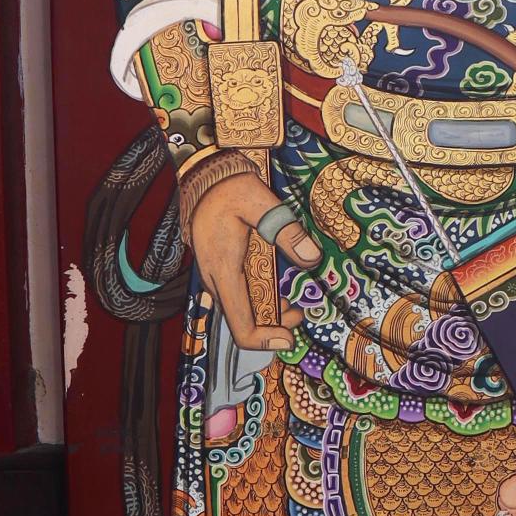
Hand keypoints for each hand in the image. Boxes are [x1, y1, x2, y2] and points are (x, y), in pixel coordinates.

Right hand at [187, 167, 320, 356]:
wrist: (202, 174)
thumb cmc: (229, 187)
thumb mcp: (261, 203)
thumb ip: (287, 231)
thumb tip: (312, 260)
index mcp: (224, 271)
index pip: (240, 325)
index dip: (265, 341)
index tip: (290, 339)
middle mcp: (215, 279)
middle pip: (242, 321)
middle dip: (272, 326)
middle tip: (299, 314)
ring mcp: (213, 274)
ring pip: (239, 309)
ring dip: (266, 313)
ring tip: (292, 305)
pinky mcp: (217, 267)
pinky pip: (236, 294)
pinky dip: (257, 299)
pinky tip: (275, 288)